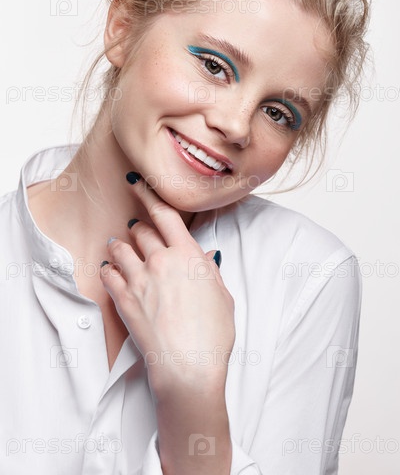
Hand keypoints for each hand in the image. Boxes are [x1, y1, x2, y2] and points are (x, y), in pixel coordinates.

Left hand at [100, 175, 234, 398]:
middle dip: (139, 226)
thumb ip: (210, 271)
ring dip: (120, 245)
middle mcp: (161, 261)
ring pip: (121, 248)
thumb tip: (206, 257)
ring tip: (119, 246)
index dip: (149, 194)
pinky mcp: (123, 300)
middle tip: (137, 228)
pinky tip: (109, 269)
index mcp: (188, 256)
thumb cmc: (212, 335)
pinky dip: (108, 269)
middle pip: (142, 230)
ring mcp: (139, 280)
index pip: (165, 215)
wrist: (188, 367)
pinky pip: (108, 275)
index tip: (137, 183)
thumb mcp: (222, 296)